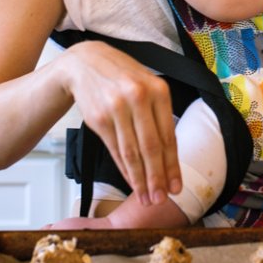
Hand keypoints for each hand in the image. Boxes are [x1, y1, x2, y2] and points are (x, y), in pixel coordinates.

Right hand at [58, 40, 181, 205]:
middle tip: (162, 199)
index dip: (172, 165)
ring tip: (147, 198)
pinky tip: (131, 182)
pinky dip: (124, 169)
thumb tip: (169, 156)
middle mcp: (138, 98)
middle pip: (151, 147)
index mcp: (158, 90)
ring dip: (141, 180)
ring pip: (132, 153)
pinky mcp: (98, 119)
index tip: (177, 186)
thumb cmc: (121, 75)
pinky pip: (115, 150)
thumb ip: (159, 114)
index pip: (168, 136)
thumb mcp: (146, 84)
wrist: (85, 62)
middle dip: (158, 178)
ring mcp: (116, 108)